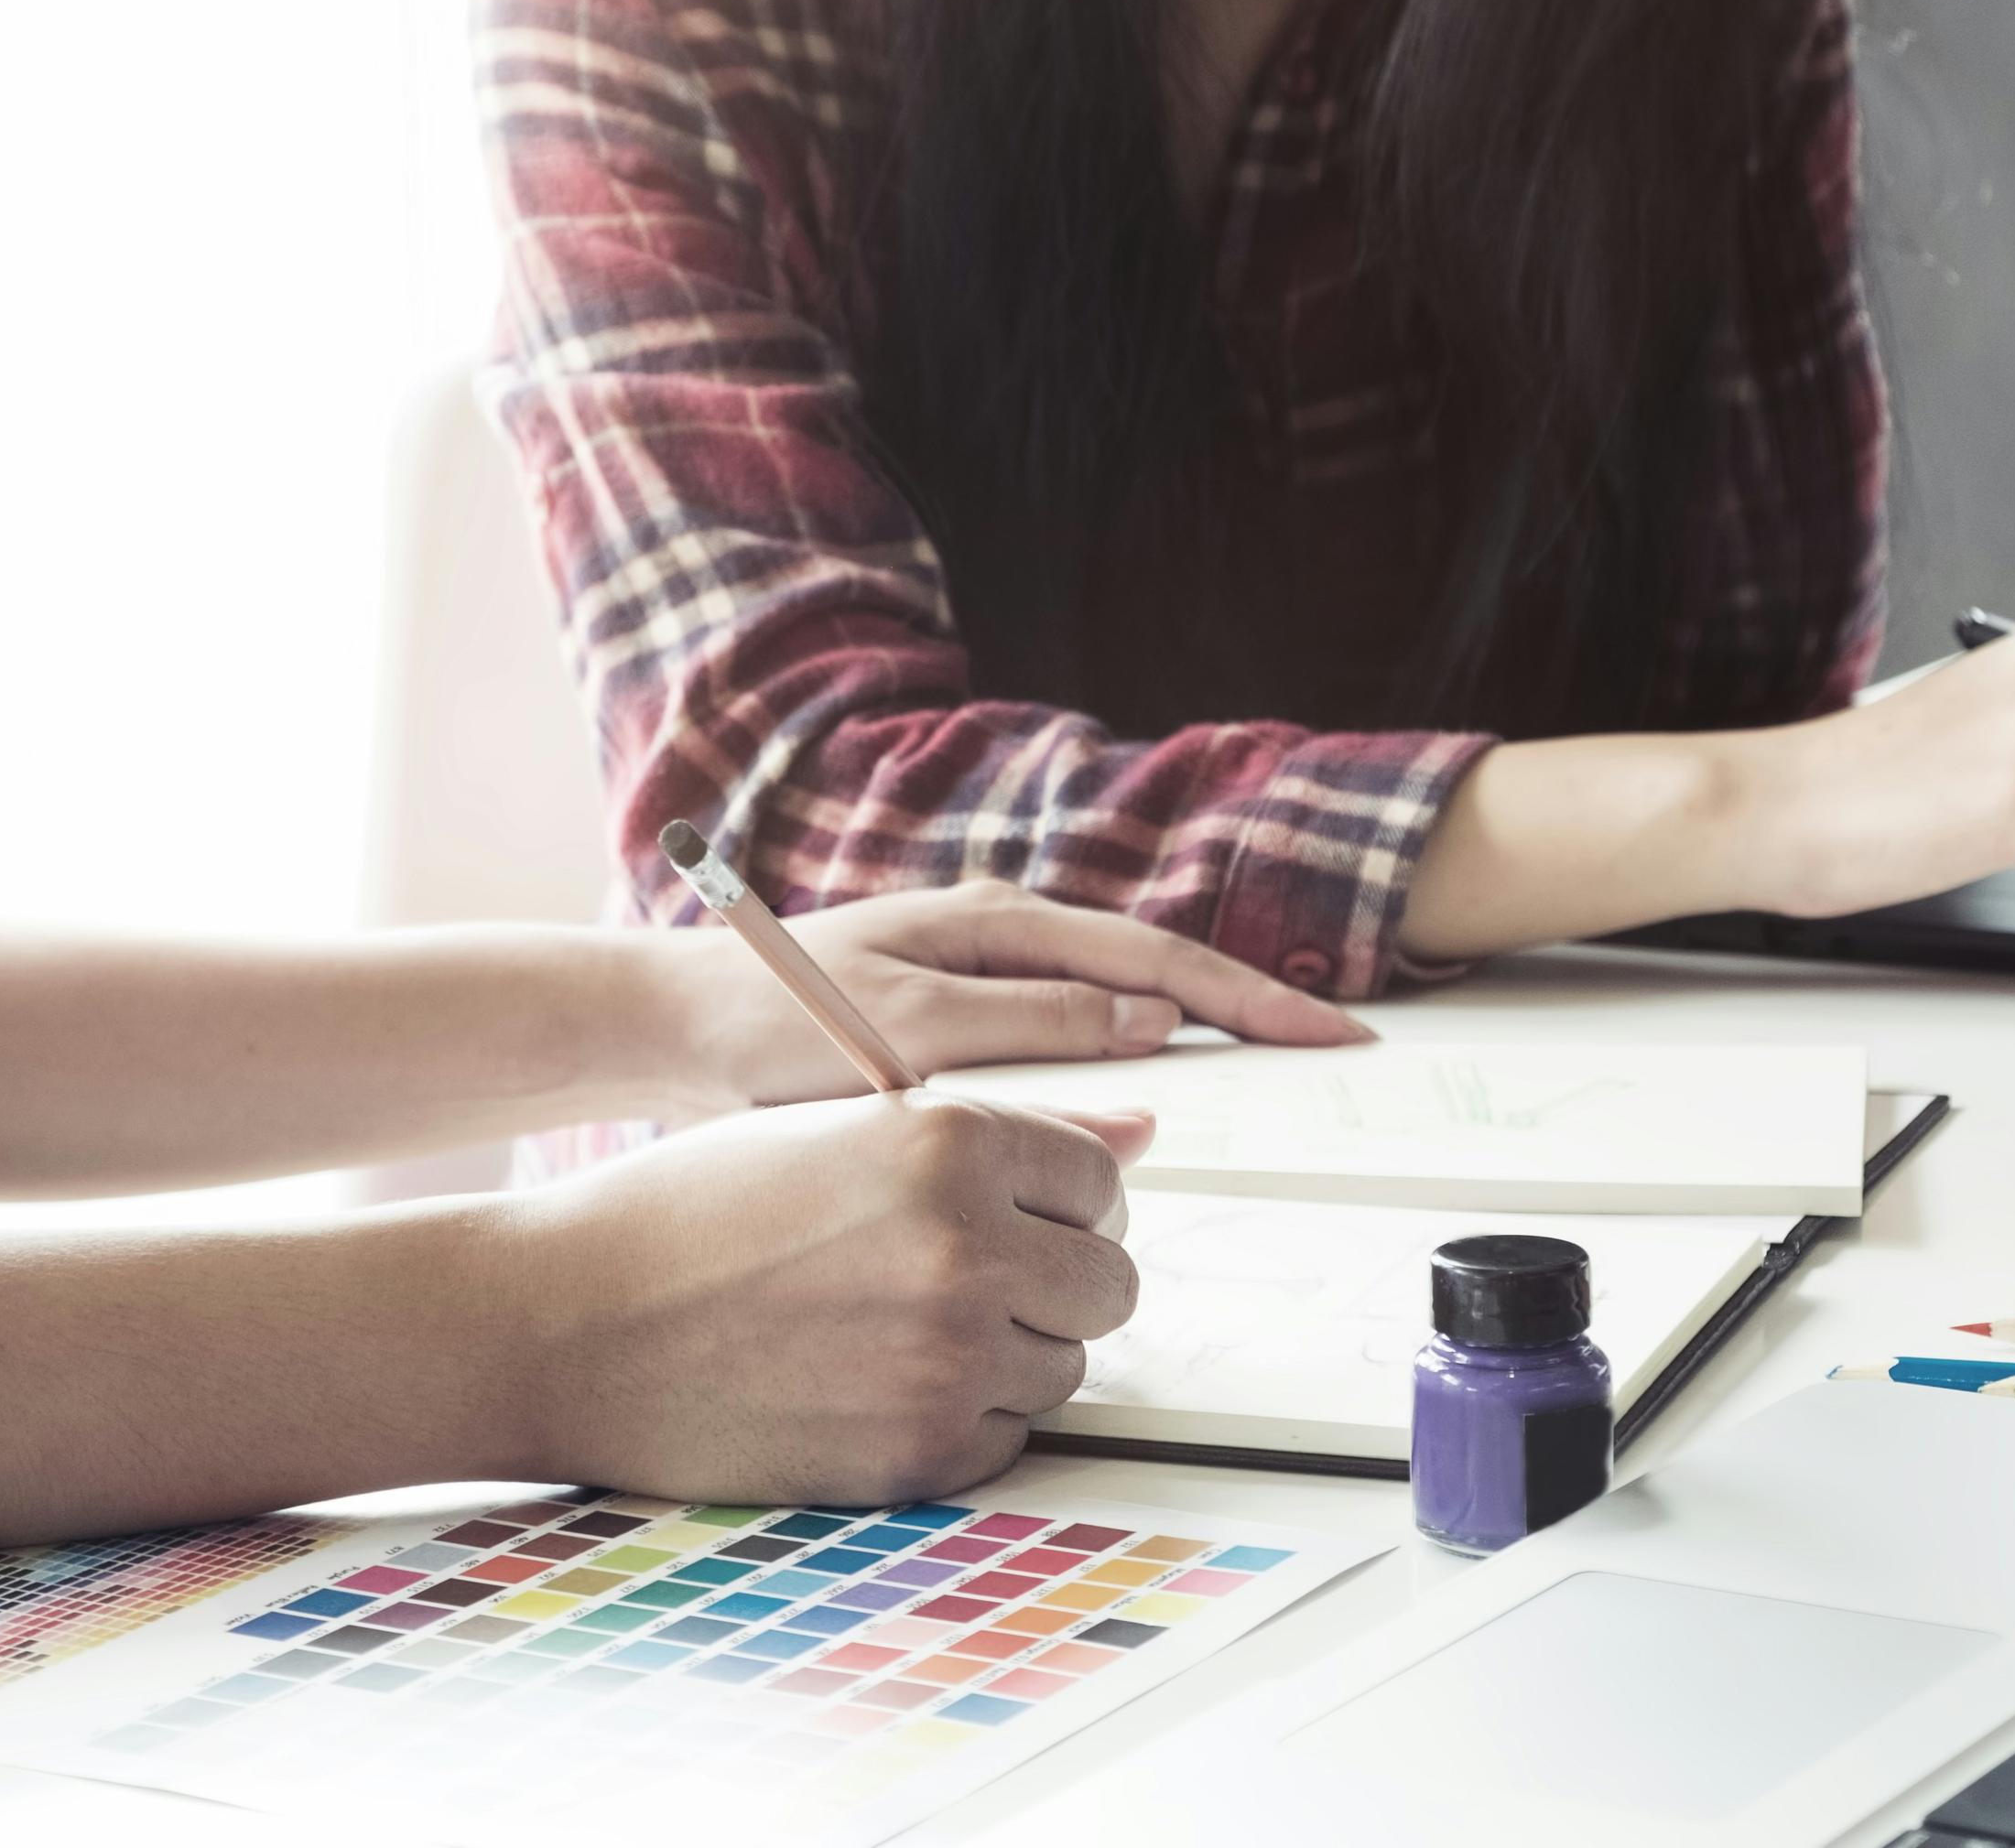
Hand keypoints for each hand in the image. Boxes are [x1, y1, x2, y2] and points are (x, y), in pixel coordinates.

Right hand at [493, 1091, 1148, 1503]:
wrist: (568, 1323)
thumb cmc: (690, 1211)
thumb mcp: (836, 1130)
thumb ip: (982, 1138)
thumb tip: (1134, 1140)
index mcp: (948, 1143)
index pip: (1098, 1178)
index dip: (1054, 1200)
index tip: (1011, 1215)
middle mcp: (967, 1249)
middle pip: (1109, 1281)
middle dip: (1053, 1281)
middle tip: (963, 1281)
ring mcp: (950, 1361)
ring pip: (1063, 1364)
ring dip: (1006, 1352)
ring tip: (893, 1330)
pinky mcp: (921, 1454)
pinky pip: (1007, 1438)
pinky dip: (962, 1419)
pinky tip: (871, 1385)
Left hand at [659, 880, 1370, 1110]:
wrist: (673, 1030)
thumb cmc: (769, 1026)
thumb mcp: (906, 1030)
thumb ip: (1028, 1028)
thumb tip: (1150, 1029)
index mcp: (996, 923)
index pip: (1153, 959)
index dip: (1247, 999)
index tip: (1328, 1032)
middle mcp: (1000, 934)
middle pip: (1156, 968)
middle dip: (1251, 1005)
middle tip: (1341, 1046)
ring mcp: (985, 971)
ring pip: (1121, 999)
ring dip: (1201, 1028)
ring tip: (1283, 1066)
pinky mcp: (965, 1017)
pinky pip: (1074, 1032)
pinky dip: (1133, 1055)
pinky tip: (1163, 1090)